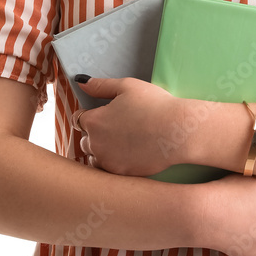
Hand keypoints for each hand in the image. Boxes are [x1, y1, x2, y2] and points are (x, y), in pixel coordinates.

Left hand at [73, 76, 195, 175]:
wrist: (177, 131)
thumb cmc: (154, 105)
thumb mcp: (127, 86)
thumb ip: (100, 85)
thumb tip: (81, 82)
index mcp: (94, 121)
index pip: (78, 118)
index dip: (90, 114)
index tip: (103, 114)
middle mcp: (96, 144)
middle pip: (85, 140)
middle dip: (94, 134)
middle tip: (116, 128)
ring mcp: (108, 161)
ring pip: (94, 158)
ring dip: (101, 151)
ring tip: (121, 143)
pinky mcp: (121, 174)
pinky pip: (108, 170)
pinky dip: (114, 163)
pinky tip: (128, 154)